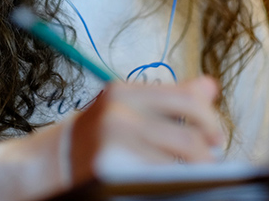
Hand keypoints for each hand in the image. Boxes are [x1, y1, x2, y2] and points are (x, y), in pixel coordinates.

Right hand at [69, 75, 224, 183]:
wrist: (52, 161)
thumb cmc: (96, 136)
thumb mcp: (128, 108)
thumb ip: (169, 98)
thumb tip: (209, 86)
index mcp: (125, 92)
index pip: (185, 98)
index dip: (209, 119)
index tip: (216, 136)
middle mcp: (119, 112)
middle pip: (187, 135)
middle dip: (207, 154)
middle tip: (211, 163)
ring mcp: (113, 141)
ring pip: (178, 161)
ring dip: (195, 172)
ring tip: (195, 175)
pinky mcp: (110, 168)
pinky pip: (159, 177)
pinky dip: (173, 181)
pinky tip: (172, 182)